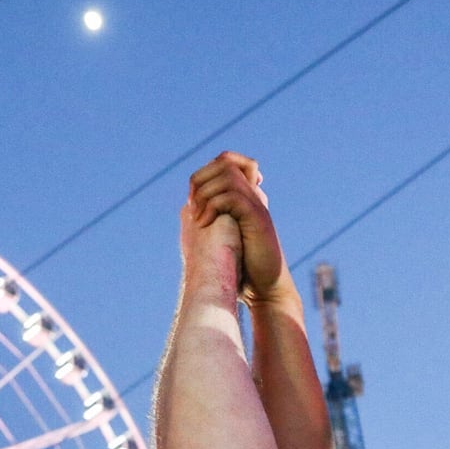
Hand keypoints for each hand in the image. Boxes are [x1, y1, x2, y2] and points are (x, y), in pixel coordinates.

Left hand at [183, 151, 291, 305]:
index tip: (193, 202)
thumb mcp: (219, 235)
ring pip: (228, 176)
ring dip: (205, 194)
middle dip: (201, 180)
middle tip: (193, 207)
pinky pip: (233, 197)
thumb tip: (185, 209)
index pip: (225, 160)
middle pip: (225, 161)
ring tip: (197, 218)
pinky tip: (204, 225)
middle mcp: (253, 195)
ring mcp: (257, 205)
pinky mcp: (258, 219)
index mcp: (244, 196)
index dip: (203, 174)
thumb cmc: (241, 268)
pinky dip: (213, 207)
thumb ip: (209, 217)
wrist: (263, 288)